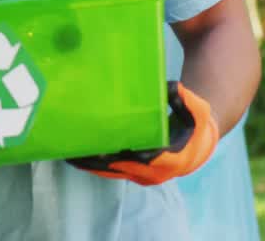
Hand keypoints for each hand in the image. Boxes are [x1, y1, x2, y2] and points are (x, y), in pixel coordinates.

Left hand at [67, 81, 218, 185]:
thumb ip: (186, 100)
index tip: (105, 148)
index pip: (146, 158)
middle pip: (121, 166)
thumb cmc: (195, 125)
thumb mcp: (196, 110)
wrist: (197, 146)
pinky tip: (75, 156)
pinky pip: (110, 172)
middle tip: (75, 145)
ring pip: (112, 172)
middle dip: (99, 158)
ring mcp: (142, 176)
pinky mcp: (133, 174)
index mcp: (171, 159)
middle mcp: (154, 173)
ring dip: (90, 164)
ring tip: (67, 152)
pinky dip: (93, 165)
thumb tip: (172, 88)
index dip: (125, 154)